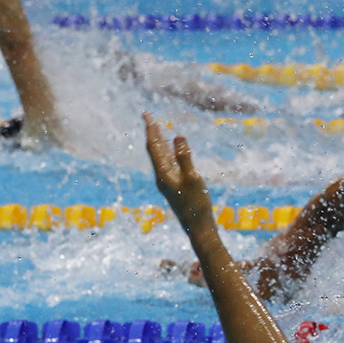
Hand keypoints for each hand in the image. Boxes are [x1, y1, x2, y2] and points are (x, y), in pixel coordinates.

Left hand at [144, 112, 213, 232]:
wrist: (198, 227)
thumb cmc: (197, 204)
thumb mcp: (193, 178)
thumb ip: (185, 157)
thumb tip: (177, 136)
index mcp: (163, 173)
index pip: (154, 146)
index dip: (151, 130)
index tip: (146, 115)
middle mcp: (162, 176)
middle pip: (154, 150)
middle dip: (152, 133)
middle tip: (148, 117)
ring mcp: (168, 181)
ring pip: (161, 157)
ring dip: (159, 142)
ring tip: (157, 129)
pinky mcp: (175, 185)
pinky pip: (168, 163)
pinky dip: (168, 152)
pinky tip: (171, 151)